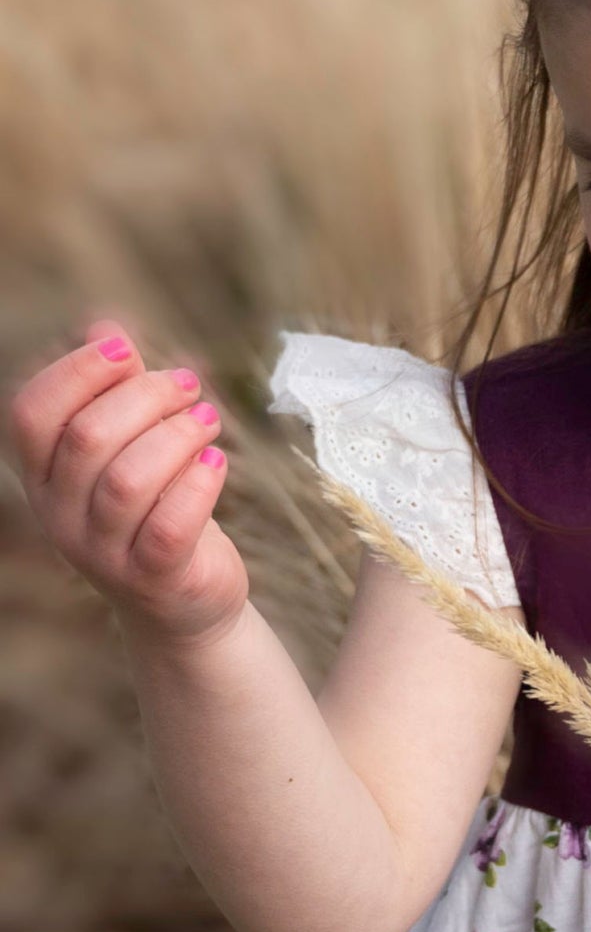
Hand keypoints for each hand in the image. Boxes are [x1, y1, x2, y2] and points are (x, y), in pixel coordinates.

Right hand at [5, 317, 249, 645]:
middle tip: (189, 385)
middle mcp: (62, 516)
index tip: (128, 349)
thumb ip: (116, 392)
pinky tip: (217, 461)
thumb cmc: (157, 510)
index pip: (32, 414)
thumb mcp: (132, 449)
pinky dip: (198, 484)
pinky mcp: (154, 578)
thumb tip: (104, 325)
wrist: (185, 605)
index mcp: (44, 477)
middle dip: (144, 397)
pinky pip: (170, 526)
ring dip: (176, 436)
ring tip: (208, 419)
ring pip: (128, 480)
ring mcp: (104, 553)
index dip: (76, 371)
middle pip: (89, 438)